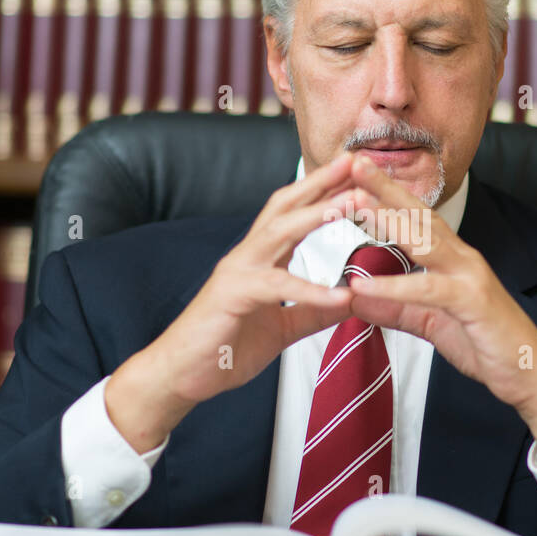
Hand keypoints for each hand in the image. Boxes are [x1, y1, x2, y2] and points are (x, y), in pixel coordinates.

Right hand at [105, 152, 361, 451]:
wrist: (181, 375)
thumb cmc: (223, 347)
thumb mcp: (281, 329)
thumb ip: (312, 313)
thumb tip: (349, 302)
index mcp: (260, 259)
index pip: (294, 214)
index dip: (323, 191)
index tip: (356, 173)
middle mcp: (248, 256)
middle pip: (286, 207)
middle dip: (320, 181)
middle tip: (355, 160)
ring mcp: (238, 272)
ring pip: (280, 231)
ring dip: (318, 213)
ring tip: (354, 201)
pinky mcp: (233, 297)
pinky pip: (277, 288)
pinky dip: (312, 290)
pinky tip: (342, 296)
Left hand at [345, 155, 536, 465]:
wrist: (529, 373)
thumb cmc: (485, 344)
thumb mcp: (430, 323)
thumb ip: (395, 308)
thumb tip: (356, 298)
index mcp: (452, 259)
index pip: (415, 218)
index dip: (385, 195)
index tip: (354, 174)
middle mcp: (462, 258)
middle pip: (419, 215)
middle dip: (385, 188)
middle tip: (352, 162)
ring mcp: (471, 276)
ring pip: (425, 241)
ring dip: (388, 220)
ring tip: (354, 203)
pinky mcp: (473, 302)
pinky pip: (428, 290)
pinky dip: (394, 287)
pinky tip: (363, 286)